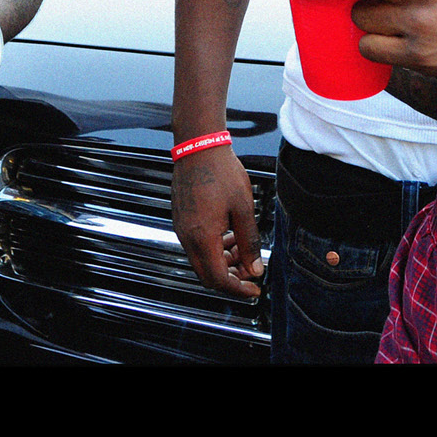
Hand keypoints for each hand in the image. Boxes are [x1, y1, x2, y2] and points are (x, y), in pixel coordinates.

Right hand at [170, 144, 263, 298]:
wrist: (199, 147)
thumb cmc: (221, 172)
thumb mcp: (243, 208)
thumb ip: (249, 241)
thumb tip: (255, 268)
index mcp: (203, 237)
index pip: (219, 279)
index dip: (239, 289)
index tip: (255, 289)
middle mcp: (187, 237)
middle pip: (207, 275)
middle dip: (231, 278)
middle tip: (251, 270)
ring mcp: (181, 229)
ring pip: (202, 261)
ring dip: (223, 262)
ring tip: (243, 248)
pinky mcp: (181, 220)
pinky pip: (196, 246)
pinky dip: (214, 249)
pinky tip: (229, 235)